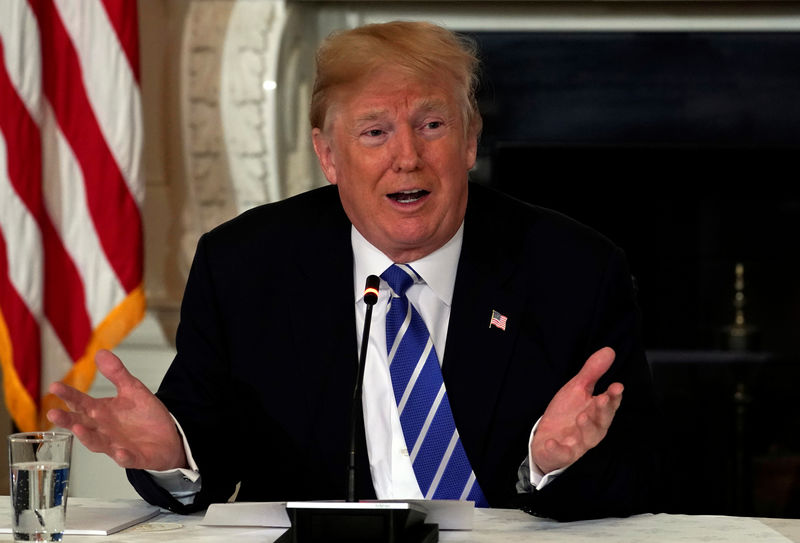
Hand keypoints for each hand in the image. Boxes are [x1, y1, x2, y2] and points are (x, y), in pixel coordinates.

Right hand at [46, 349, 186, 470]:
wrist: (168, 437)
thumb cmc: (144, 415)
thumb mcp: (132, 390)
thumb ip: (116, 373)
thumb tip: (100, 352)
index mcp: (101, 412)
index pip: (80, 403)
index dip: (68, 395)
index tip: (54, 386)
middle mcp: (104, 430)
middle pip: (82, 424)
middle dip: (68, 420)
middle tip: (53, 412)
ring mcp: (116, 445)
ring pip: (98, 443)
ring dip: (88, 438)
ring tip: (77, 428)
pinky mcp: (134, 457)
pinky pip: (126, 458)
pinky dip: (122, 456)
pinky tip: (119, 452)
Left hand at [531, 347, 622, 474]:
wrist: (546, 440)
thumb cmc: (567, 414)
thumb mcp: (577, 389)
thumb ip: (593, 372)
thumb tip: (609, 350)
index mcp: (597, 413)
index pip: (609, 404)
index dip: (613, 397)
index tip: (616, 386)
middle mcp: (591, 429)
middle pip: (601, 422)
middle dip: (602, 411)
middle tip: (601, 399)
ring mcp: (578, 443)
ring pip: (587, 438)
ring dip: (586, 427)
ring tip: (582, 416)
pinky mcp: (562, 454)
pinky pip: (562, 454)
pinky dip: (557, 449)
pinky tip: (552, 442)